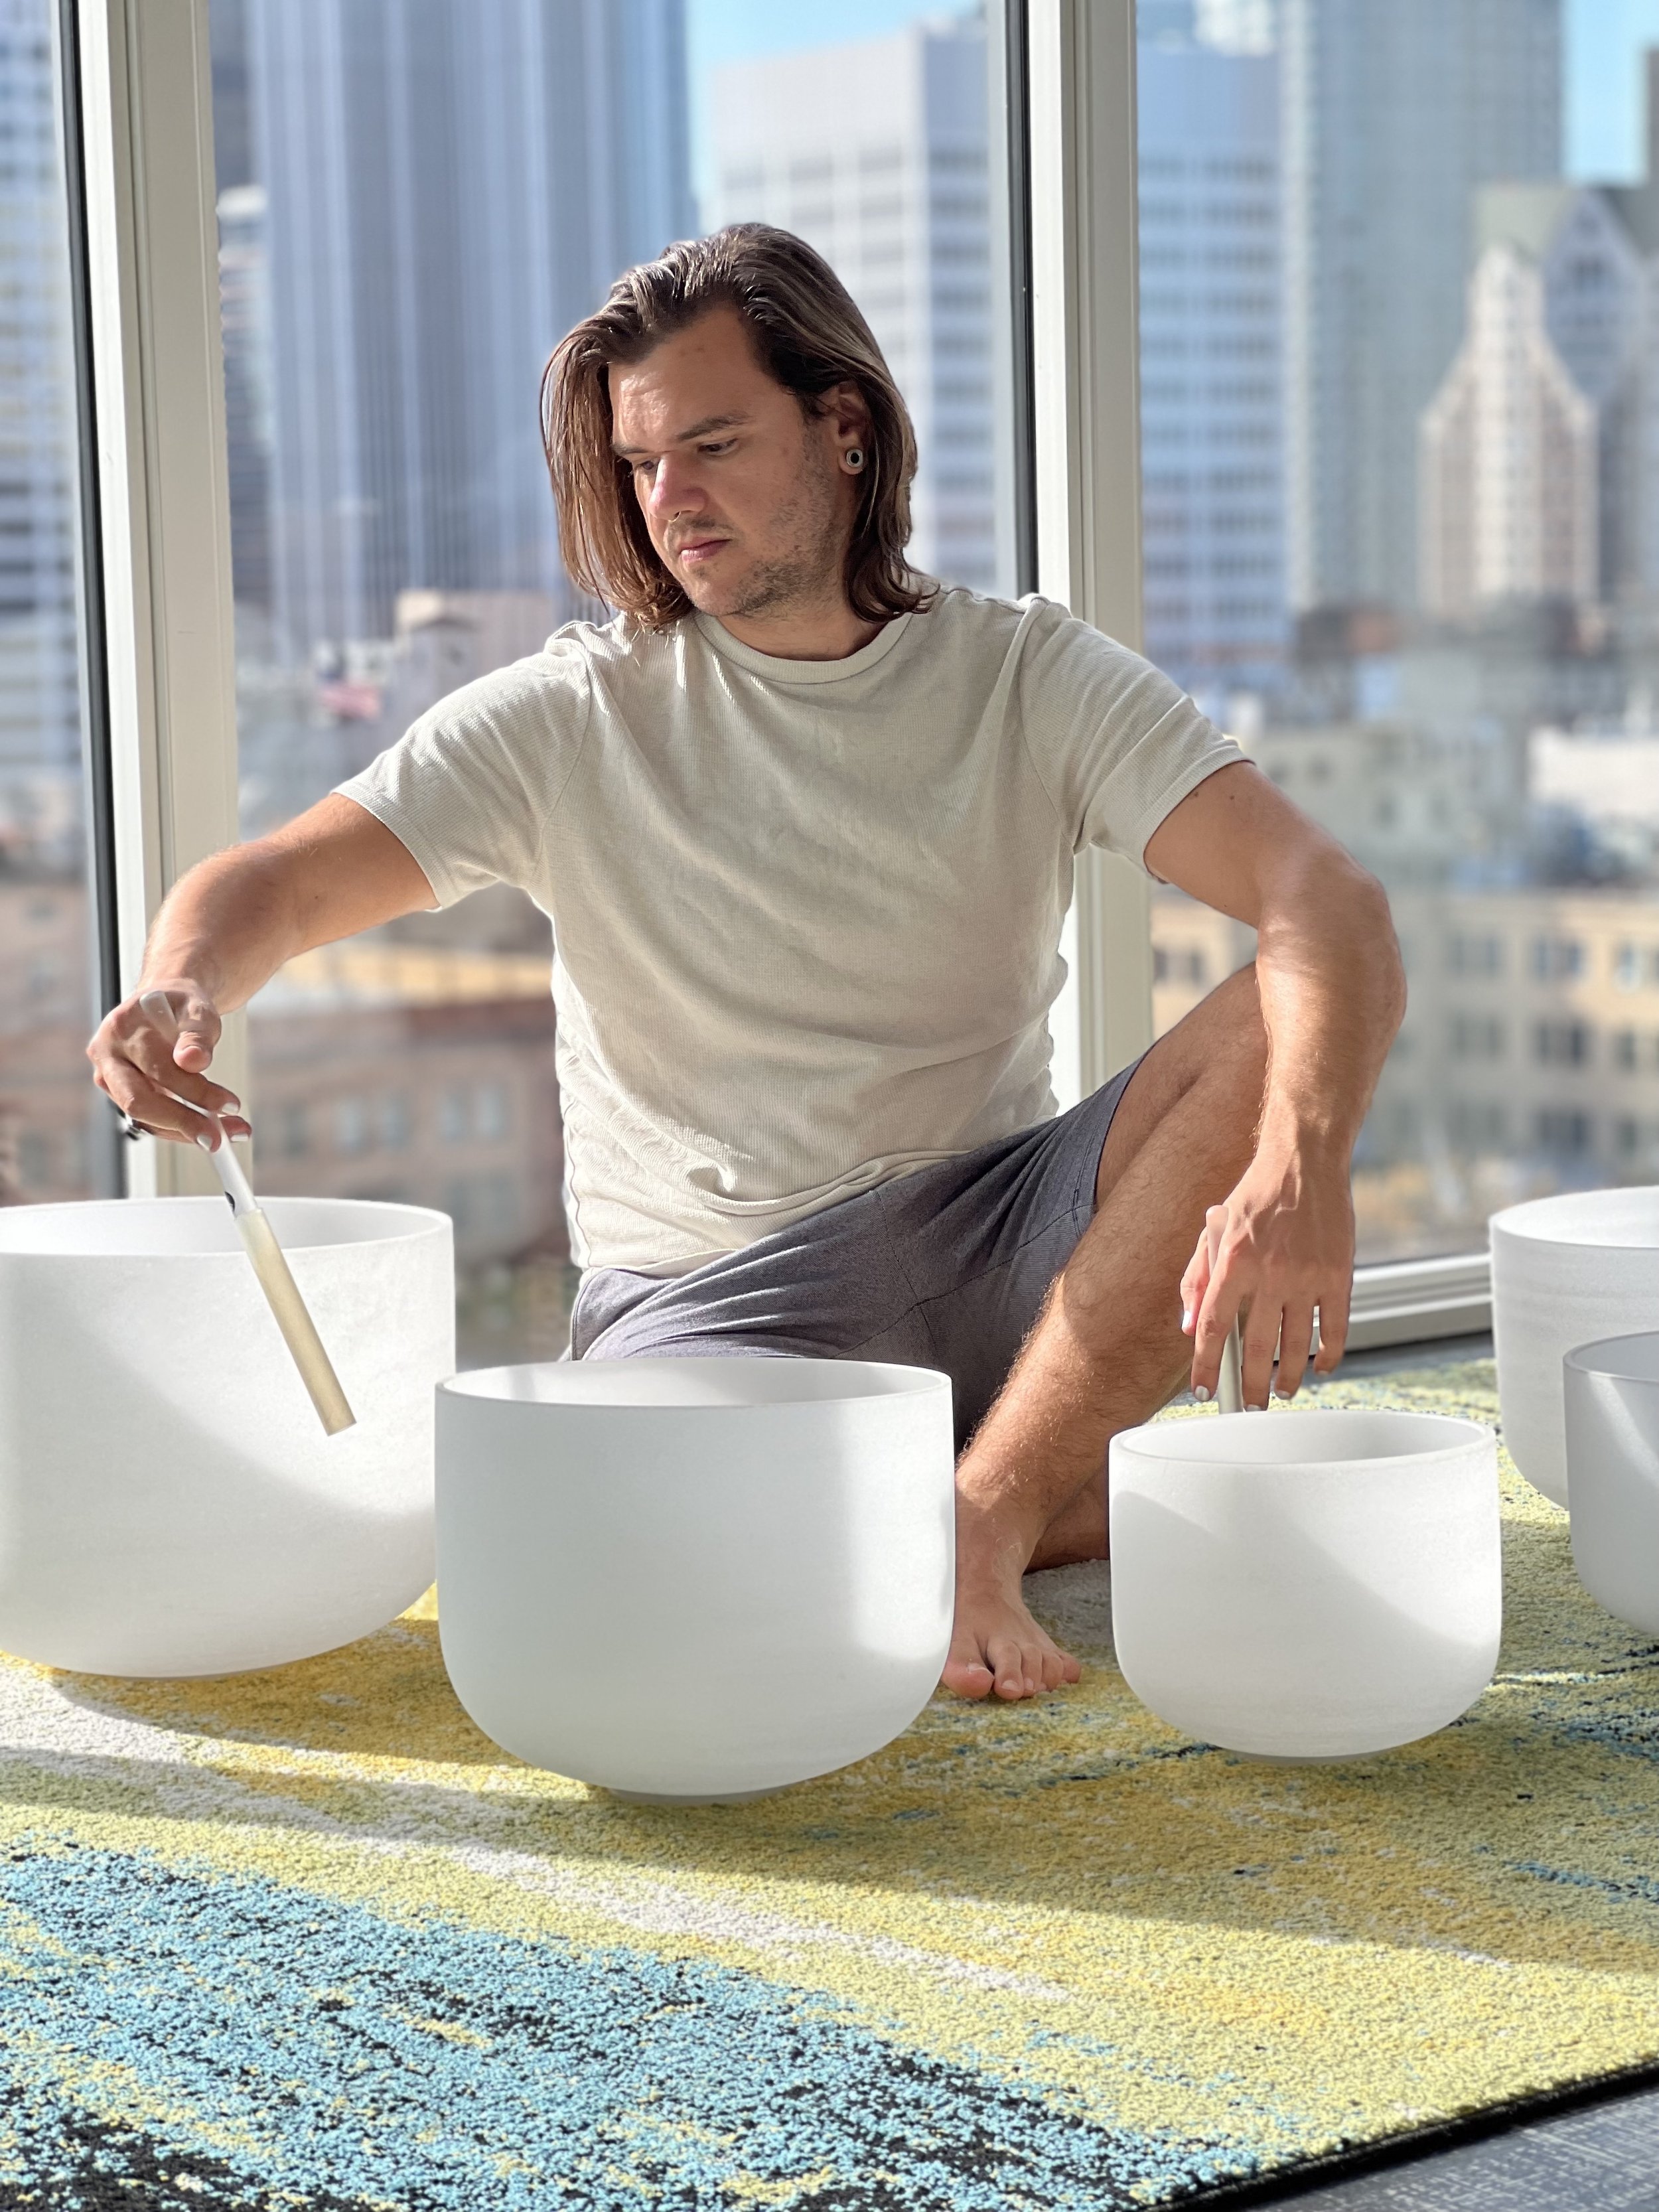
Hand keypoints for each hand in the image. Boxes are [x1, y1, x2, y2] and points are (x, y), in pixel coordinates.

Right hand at [86, 984, 248, 1147]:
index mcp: (120, 1029)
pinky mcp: (123, 1095)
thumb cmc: (181, 1005)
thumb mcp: (197, 1009)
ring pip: (144, 1118)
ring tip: (229, 1133)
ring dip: (187, 1131)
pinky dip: (182, 1129)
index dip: (195, 1091)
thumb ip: (197, 1034)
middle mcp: (107, 1056)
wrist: (165, 1003)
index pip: (158, 1069)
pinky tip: (214, 1129)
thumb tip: (193, 1061)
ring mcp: (110, 1079)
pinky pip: (151, 1120)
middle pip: (138, 1101)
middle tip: (218, 1138)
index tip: (230, 1104)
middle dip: (182, 1123)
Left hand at [1178, 1138, 1353, 1406]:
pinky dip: (1328, 1354)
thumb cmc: (1253, 1197)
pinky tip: (1320, 1367)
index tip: (1203, 1391)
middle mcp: (1268, 1273)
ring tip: (1283, 1393)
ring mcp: (1306, 1277)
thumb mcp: (1213, 1231)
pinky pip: (1334, 1327)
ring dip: (1288, 1377)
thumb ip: (1196, 1280)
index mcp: (1232, 1262)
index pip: (1212, 1327)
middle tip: (1249, 1407)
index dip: (1205, 1364)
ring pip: (1295, 1344)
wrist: (1304, 1161)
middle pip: (1255, 1347)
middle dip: (1250, 1386)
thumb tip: (1187, 1329)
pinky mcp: (1338, 1275)